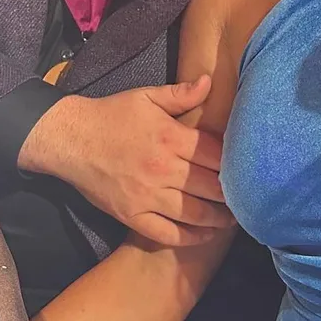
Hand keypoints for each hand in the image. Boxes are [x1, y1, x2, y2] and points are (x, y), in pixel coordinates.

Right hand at [17, 76, 233, 244]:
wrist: (70, 139)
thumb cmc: (111, 115)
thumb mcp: (146, 96)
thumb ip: (181, 94)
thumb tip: (209, 82)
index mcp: (171, 138)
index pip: (216, 155)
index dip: (235, 163)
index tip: (249, 168)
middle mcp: (163, 169)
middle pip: (211, 186)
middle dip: (232, 192)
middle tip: (250, 196)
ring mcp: (147, 196)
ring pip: (195, 213)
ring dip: (219, 218)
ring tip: (235, 217)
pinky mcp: (132, 216)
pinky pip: (168, 233)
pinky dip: (190, 237)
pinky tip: (206, 234)